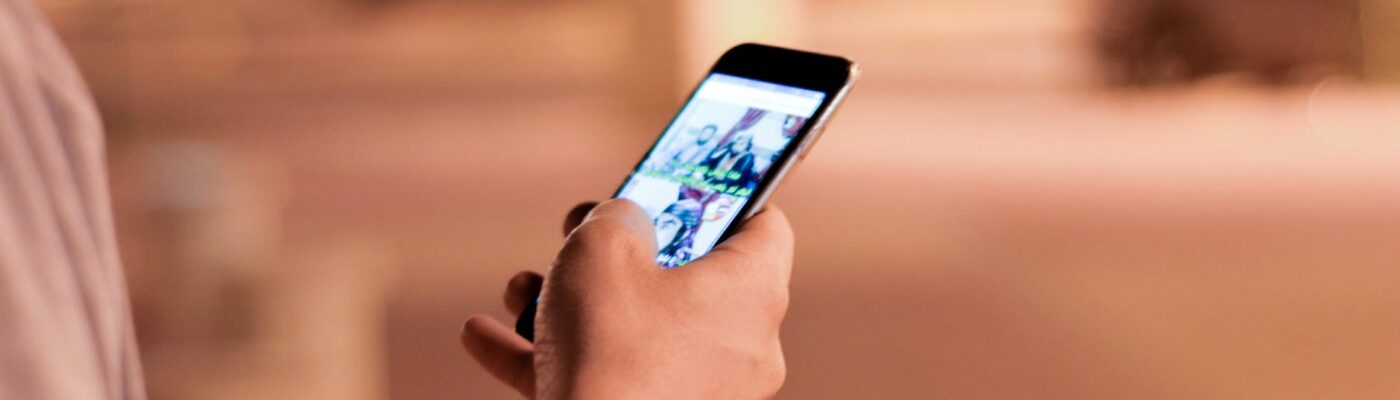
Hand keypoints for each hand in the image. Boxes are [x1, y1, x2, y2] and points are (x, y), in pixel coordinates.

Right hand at [461, 199, 793, 398]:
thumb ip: (616, 217)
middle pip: (687, 276)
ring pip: (638, 328)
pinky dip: (558, 355)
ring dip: (574, 303)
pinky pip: (611, 377)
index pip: (763, 224)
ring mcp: (704, 392)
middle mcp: (743, 346)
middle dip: (619, 251)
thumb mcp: (600, 250)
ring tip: (522, 288)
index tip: (672, 183)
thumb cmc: (610, 349)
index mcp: (752, 292)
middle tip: (578, 231)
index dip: (718, 193)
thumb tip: (621, 222)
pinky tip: (486, 336)